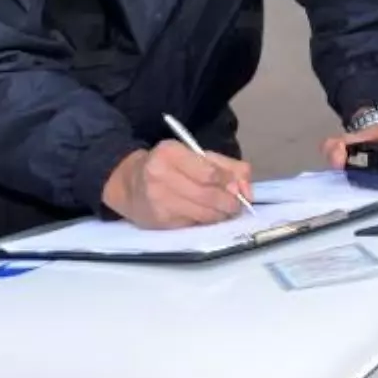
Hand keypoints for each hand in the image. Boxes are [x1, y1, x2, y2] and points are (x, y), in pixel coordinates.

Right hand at [102, 141, 253, 229]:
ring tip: (222, 210)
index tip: (237, 188)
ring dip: (221, 215)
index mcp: (169, 152)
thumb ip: (227, 166)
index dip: (230, 183)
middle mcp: (160, 174)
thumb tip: (247, 190)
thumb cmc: (168, 167)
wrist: (130, 185)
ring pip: (205, 214)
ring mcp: (158, 200)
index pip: (210, 173)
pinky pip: (195, 225)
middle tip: (234, 204)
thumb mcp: (194, 156)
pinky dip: (205, 222)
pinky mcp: (160, 221)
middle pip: (210, 195)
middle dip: (230, 203)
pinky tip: (202, 215)